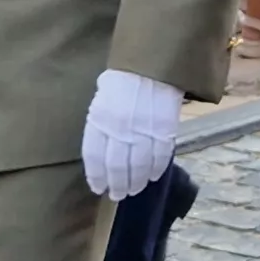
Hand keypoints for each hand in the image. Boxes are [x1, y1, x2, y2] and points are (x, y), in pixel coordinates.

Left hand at [80, 69, 183, 200]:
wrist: (153, 65)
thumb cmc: (123, 79)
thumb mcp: (102, 99)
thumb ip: (100, 125)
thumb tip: (102, 153)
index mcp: (100, 119)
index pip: (95, 157)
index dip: (96, 176)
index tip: (98, 187)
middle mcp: (120, 129)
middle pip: (116, 167)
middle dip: (117, 185)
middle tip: (117, 195)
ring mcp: (143, 131)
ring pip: (138, 167)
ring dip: (136, 183)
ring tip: (133, 190)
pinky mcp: (164, 131)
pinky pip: (159, 158)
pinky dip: (155, 171)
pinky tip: (151, 177)